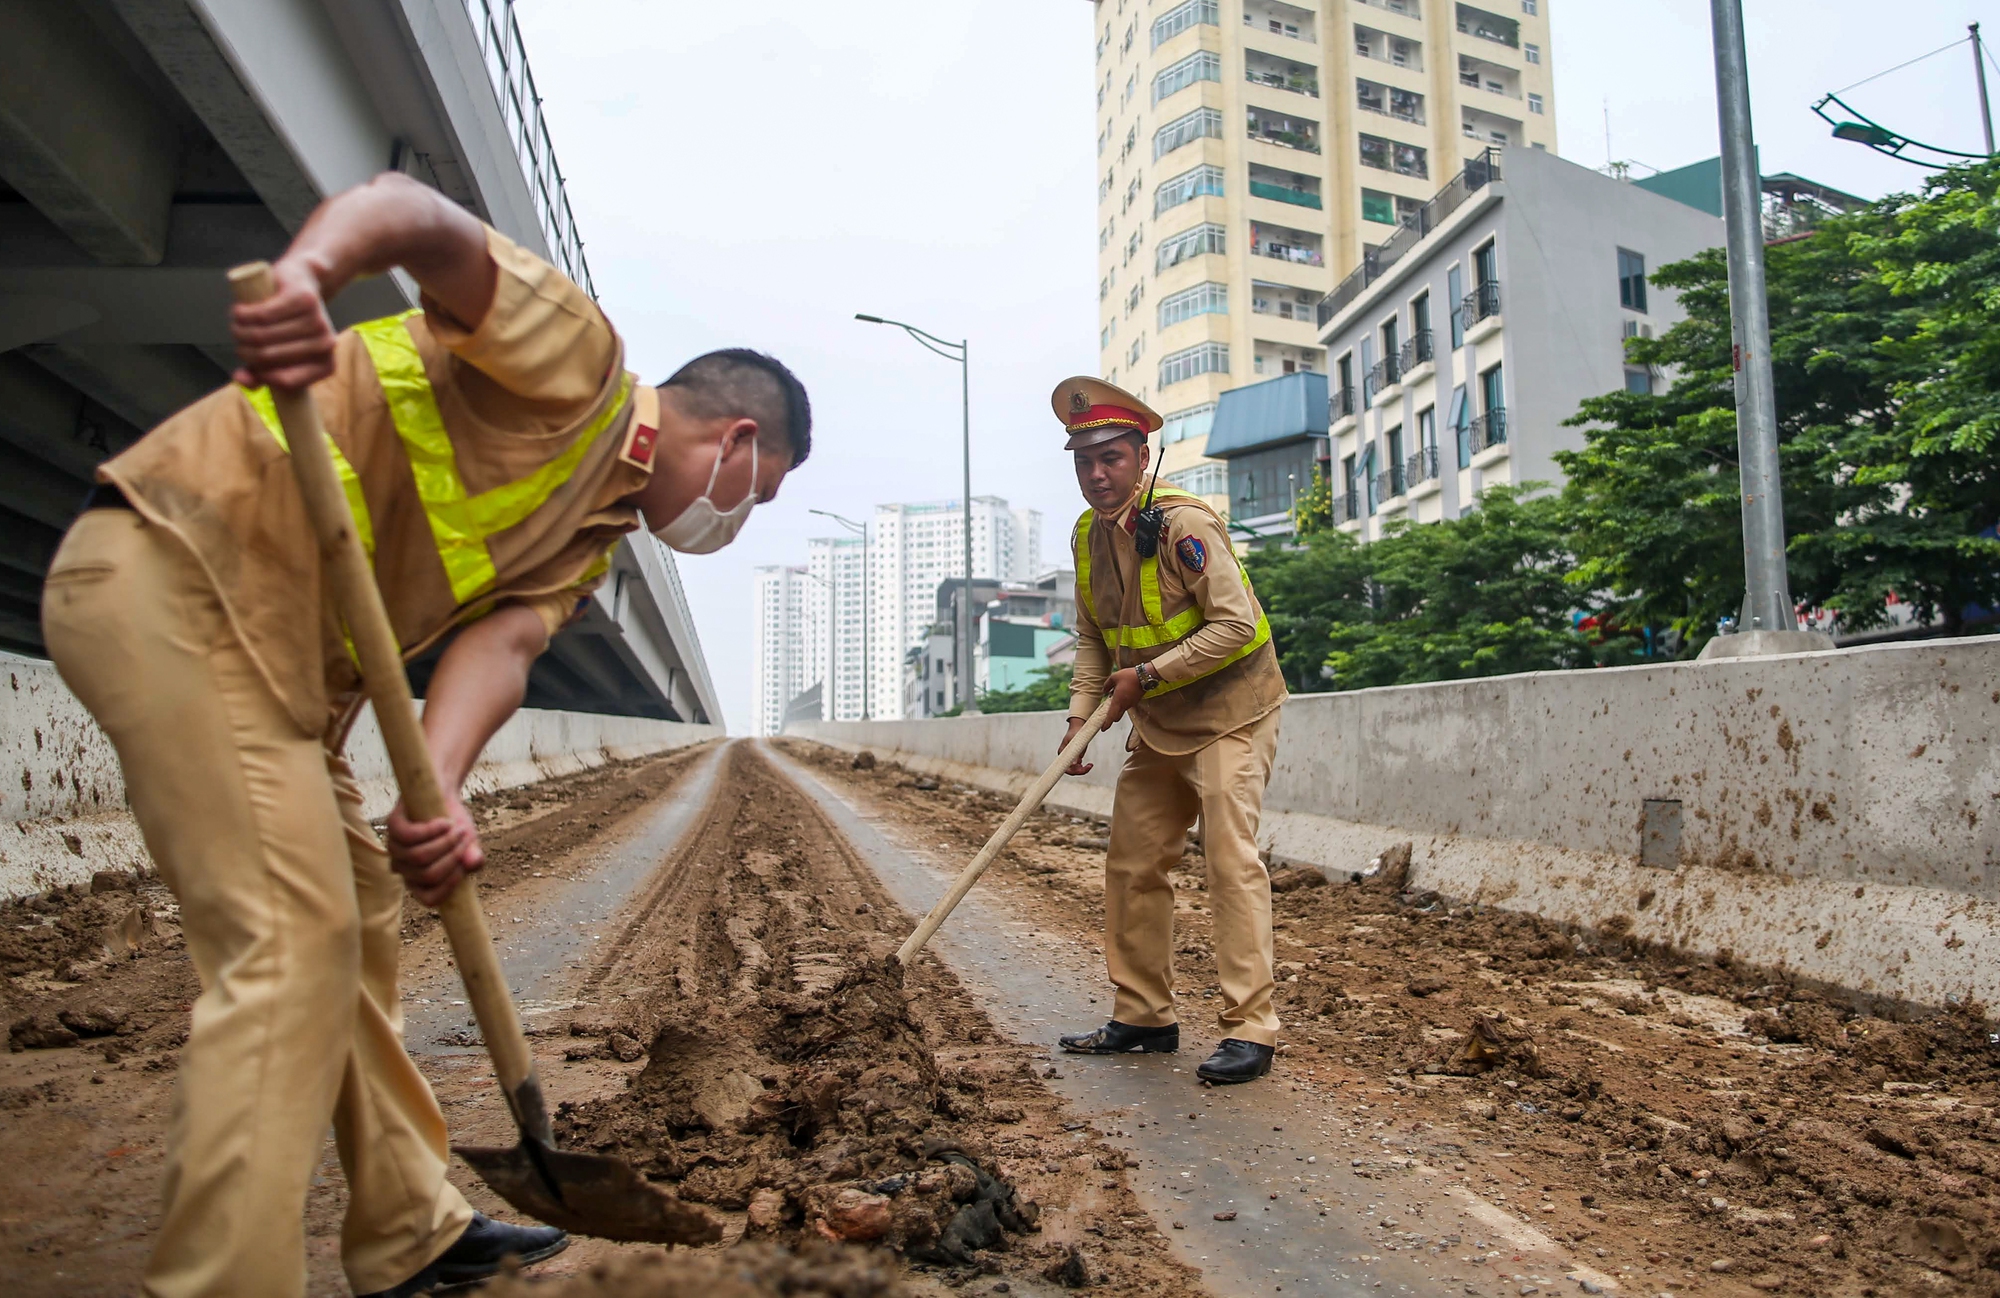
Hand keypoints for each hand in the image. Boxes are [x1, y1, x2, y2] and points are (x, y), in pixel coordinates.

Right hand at [230, 255, 337, 389]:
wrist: (303, 282)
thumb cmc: (289, 322)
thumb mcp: (278, 350)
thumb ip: (260, 371)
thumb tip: (240, 381)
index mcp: (326, 365)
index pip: (286, 382)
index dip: (259, 375)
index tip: (248, 362)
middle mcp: (325, 345)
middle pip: (268, 357)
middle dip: (243, 349)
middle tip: (237, 337)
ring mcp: (317, 321)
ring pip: (262, 335)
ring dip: (238, 331)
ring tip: (236, 324)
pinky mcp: (302, 299)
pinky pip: (262, 314)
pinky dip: (242, 314)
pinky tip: (238, 312)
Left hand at [385, 793, 485, 906]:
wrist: (444, 794)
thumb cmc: (455, 824)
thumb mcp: (468, 843)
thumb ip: (472, 857)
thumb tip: (473, 863)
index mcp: (419, 880)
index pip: (429, 898)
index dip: (450, 885)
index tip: (465, 866)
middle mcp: (404, 868)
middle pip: (428, 874)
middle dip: (453, 856)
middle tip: (467, 837)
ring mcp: (395, 848)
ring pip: (419, 857)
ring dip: (446, 841)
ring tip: (459, 828)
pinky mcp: (393, 826)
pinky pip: (410, 836)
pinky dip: (432, 830)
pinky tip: (445, 822)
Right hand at [1059, 716, 1093, 775]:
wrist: (1078, 727)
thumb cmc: (1076, 732)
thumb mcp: (1077, 742)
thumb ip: (1077, 752)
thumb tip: (1075, 764)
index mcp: (1062, 753)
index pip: (1064, 767)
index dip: (1072, 771)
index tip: (1081, 768)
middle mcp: (1064, 757)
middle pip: (1070, 770)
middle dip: (1080, 771)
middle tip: (1090, 766)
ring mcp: (1069, 758)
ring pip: (1075, 769)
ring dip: (1083, 769)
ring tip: (1090, 765)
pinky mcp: (1075, 757)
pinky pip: (1078, 766)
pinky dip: (1083, 767)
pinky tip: (1089, 764)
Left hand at [1103, 666, 1146, 726]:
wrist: (1145, 676)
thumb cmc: (1129, 676)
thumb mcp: (1114, 677)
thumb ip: (1107, 685)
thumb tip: (1104, 691)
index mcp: (1118, 701)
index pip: (1111, 716)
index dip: (1106, 724)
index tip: (1103, 728)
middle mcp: (1124, 705)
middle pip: (1116, 717)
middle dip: (1111, 717)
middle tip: (1105, 715)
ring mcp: (1131, 704)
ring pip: (1121, 711)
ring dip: (1116, 708)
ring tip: (1113, 699)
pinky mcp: (1135, 701)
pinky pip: (1126, 705)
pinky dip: (1122, 704)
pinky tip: (1120, 695)